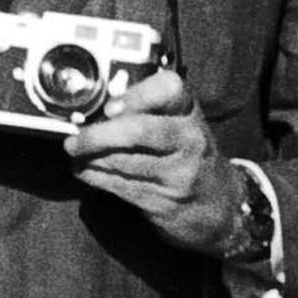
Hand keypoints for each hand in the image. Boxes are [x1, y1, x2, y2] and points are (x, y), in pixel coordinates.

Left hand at [64, 68, 253, 255]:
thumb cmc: (188, 153)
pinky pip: (122, 187)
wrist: (223, 207)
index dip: (136, 96)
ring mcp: (181, 175)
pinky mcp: (167, 203)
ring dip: (89, 157)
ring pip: (123, 162)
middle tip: (74, 137)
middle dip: (97, 135)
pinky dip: (95, 177)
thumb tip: (94, 104)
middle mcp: (190, 141)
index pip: (168, 89)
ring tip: (74, 151)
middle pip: (138, 131)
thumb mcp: (179, 122)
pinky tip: (84, 170)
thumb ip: (145, 108)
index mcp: (190, 112)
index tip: (109, 106)